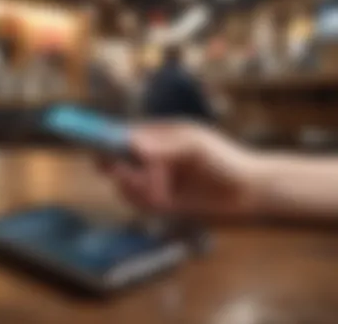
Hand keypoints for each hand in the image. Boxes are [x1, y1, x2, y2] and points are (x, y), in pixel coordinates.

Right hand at [103, 123, 261, 217]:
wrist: (247, 191)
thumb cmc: (224, 159)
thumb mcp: (195, 147)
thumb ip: (163, 146)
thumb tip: (131, 143)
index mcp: (158, 137)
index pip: (123, 134)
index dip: (105, 138)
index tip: (91, 145)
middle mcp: (150, 157)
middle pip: (116, 161)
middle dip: (117, 169)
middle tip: (127, 175)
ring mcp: (153, 180)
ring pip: (124, 185)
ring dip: (136, 190)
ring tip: (160, 193)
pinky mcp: (159, 202)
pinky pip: (139, 203)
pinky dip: (146, 203)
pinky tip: (166, 202)